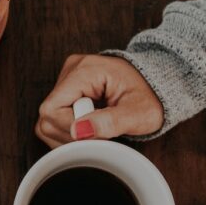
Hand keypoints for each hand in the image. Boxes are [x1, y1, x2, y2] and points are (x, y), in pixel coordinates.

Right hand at [36, 54, 163, 146]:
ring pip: (47, 120)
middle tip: (100, 133)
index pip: (53, 109)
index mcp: (85, 70)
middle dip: (72, 134)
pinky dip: (70, 130)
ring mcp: (67, 78)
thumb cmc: (151, 97)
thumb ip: (110, 122)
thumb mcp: (139, 113)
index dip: (71, 130)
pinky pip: (54, 118)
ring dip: (70, 134)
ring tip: (97, 128)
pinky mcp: (67, 89)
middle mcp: (71, 70)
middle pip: (47, 116)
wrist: (157, 86)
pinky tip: (90, 126)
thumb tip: (78, 131)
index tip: (97, 133)